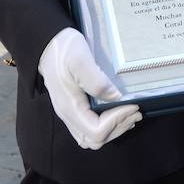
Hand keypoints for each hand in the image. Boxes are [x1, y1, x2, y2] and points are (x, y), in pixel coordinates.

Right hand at [39, 28, 141, 149]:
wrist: (48, 44)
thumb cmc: (63, 49)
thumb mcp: (80, 59)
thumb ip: (96, 80)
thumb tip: (115, 97)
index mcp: (70, 107)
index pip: (96, 131)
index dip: (116, 121)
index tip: (131, 105)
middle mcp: (69, 115)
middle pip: (96, 139)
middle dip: (118, 127)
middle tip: (135, 111)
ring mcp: (70, 112)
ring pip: (93, 137)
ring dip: (114, 129)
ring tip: (130, 115)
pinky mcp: (74, 107)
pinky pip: (90, 127)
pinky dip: (107, 125)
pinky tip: (118, 113)